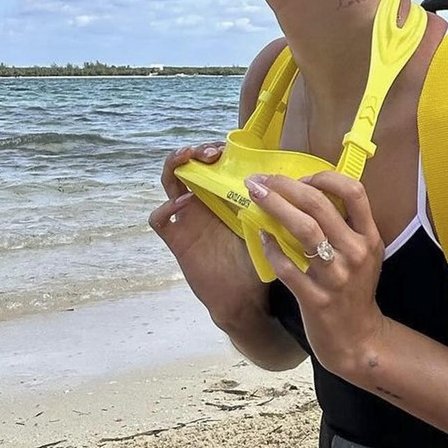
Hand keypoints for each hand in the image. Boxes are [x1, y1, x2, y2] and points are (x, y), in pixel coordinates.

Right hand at [150, 143, 269, 329]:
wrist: (246, 298)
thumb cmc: (259, 260)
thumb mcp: (267, 222)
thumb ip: (269, 200)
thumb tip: (288, 171)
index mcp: (223, 197)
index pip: (212, 163)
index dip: (216, 150)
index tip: (229, 149)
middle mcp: (203, 204)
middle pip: (188, 166)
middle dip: (197, 151)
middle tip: (212, 152)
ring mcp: (187, 220)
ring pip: (169, 183)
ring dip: (175, 165)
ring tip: (188, 158)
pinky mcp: (178, 241)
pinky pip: (159, 220)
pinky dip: (167, 207)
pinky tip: (185, 201)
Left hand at [245, 170, 388, 380]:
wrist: (357, 338)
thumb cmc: (356, 290)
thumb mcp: (364, 253)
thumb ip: (346, 225)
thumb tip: (308, 192)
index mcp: (369, 237)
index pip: (354, 192)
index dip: (325, 177)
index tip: (301, 177)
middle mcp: (356, 253)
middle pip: (319, 205)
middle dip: (285, 186)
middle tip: (261, 179)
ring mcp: (336, 277)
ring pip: (303, 230)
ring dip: (275, 207)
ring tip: (255, 196)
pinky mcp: (316, 299)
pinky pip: (288, 267)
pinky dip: (272, 249)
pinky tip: (262, 237)